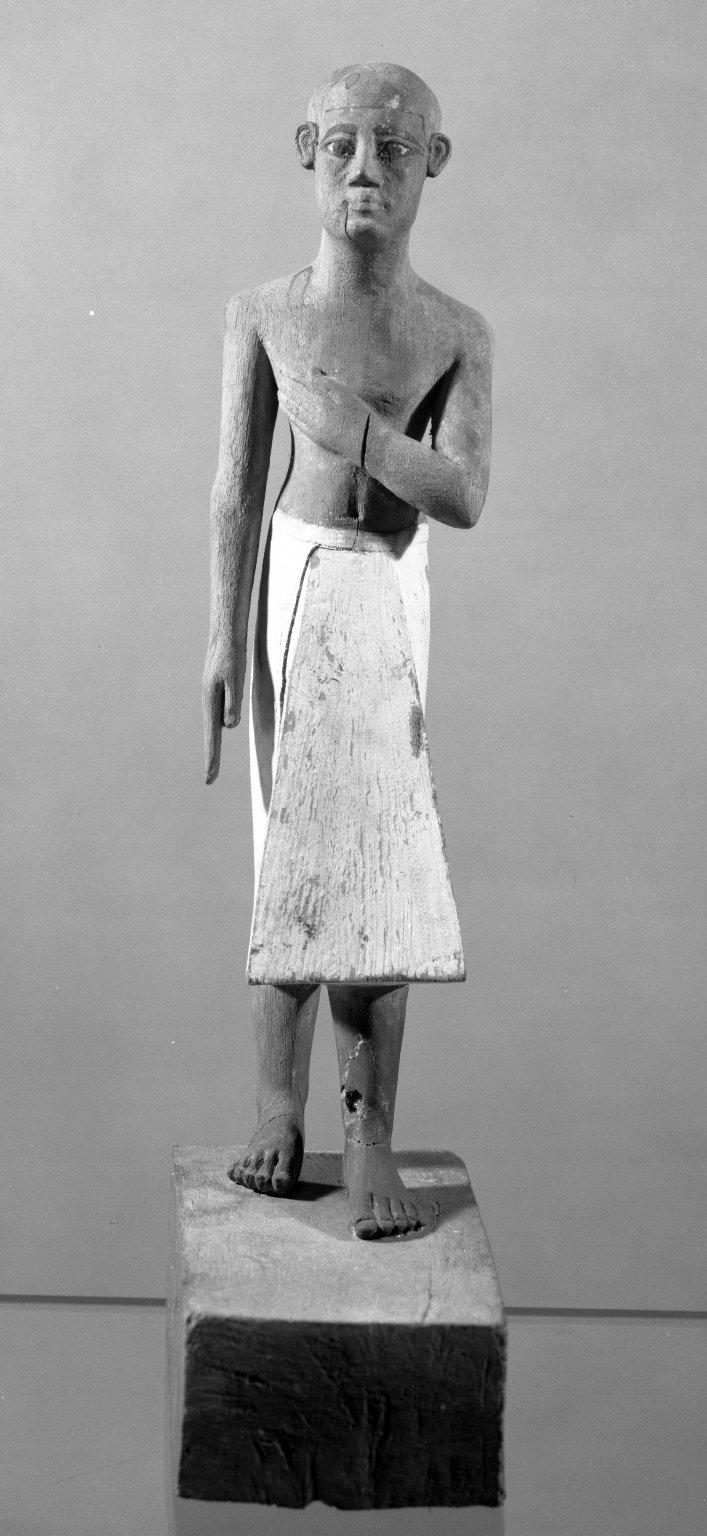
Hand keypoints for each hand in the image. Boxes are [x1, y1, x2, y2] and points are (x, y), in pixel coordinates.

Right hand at [202, 638, 245, 783]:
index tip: (209, 778)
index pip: (212, 735)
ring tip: (237, 685)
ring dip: (232, 713)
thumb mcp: (235, 679)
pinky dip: (234, 703)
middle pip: (214, 732)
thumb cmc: (232, 654)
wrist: (226, 632)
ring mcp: (214, 696)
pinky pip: (229, 705)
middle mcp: (210, 701)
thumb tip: (229, 726)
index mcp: (210, 700)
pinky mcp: (221, 690)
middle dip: (213, 754)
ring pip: (226, 715)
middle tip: (210, 780)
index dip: (212, 757)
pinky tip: (234, 684)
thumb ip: (233, 703)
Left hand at [277, 367, 369, 463]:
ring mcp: (314, 428)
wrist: (369, 445)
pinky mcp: (317, 438)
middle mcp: (315, 416)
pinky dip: (292, 416)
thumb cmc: (362, 417)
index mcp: (323, 402)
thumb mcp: (347, 395)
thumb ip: (328, 383)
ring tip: (280, 393)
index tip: (286, 371)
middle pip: (297, 398)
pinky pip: (300, 424)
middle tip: (281, 378)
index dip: (293, 379)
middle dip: (288, 388)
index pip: (303, 387)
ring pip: (295, 411)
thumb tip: (313, 370)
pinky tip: (288, 411)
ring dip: (286, 401)